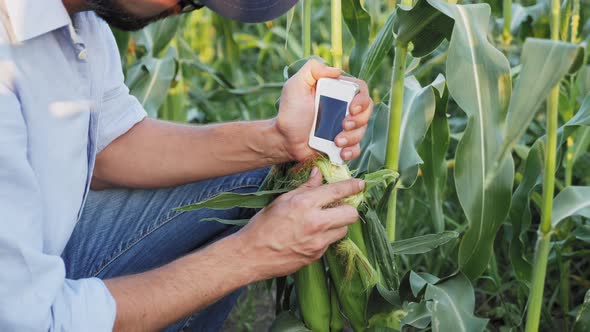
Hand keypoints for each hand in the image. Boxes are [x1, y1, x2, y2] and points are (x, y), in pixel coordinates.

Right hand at [234, 168, 364, 279]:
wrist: (252, 255)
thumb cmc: (263, 225)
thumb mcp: (282, 200)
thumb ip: (305, 188)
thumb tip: (318, 173)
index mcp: (305, 204)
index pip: (338, 191)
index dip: (353, 186)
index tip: (360, 184)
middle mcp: (316, 222)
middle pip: (351, 213)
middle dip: (349, 208)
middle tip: (339, 206)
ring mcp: (318, 242)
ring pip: (344, 229)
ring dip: (338, 224)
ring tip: (324, 221)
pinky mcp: (317, 255)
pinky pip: (330, 242)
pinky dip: (326, 237)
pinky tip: (311, 235)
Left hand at [275, 58, 373, 161]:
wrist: (284, 139)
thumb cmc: (290, 111)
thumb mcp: (296, 85)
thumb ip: (312, 69)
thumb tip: (336, 70)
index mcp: (338, 92)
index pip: (361, 90)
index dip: (362, 99)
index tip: (352, 108)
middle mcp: (345, 108)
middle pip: (367, 111)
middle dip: (359, 120)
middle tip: (344, 125)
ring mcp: (345, 128)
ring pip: (362, 131)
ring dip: (352, 137)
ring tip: (337, 141)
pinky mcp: (343, 145)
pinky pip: (356, 148)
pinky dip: (352, 151)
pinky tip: (341, 152)